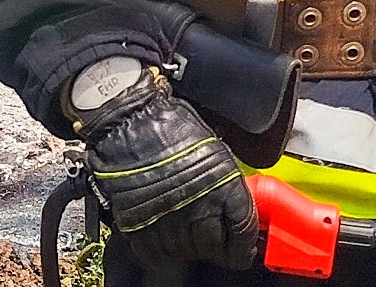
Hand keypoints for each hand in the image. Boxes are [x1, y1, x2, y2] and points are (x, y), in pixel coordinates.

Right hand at [66, 59, 257, 269]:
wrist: (131, 122)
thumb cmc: (171, 126)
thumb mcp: (216, 150)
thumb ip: (229, 184)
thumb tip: (235, 209)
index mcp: (224, 185)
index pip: (244, 232)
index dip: (244, 245)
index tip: (242, 250)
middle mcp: (200, 208)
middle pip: (216, 248)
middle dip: (217, 245)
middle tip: (211, 234)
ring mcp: (170, 222)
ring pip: (187, 253)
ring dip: (188, 244)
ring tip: (182, 222)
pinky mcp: (140, 229)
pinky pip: (157, 254)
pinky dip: (162, 247)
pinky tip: (164, 227)